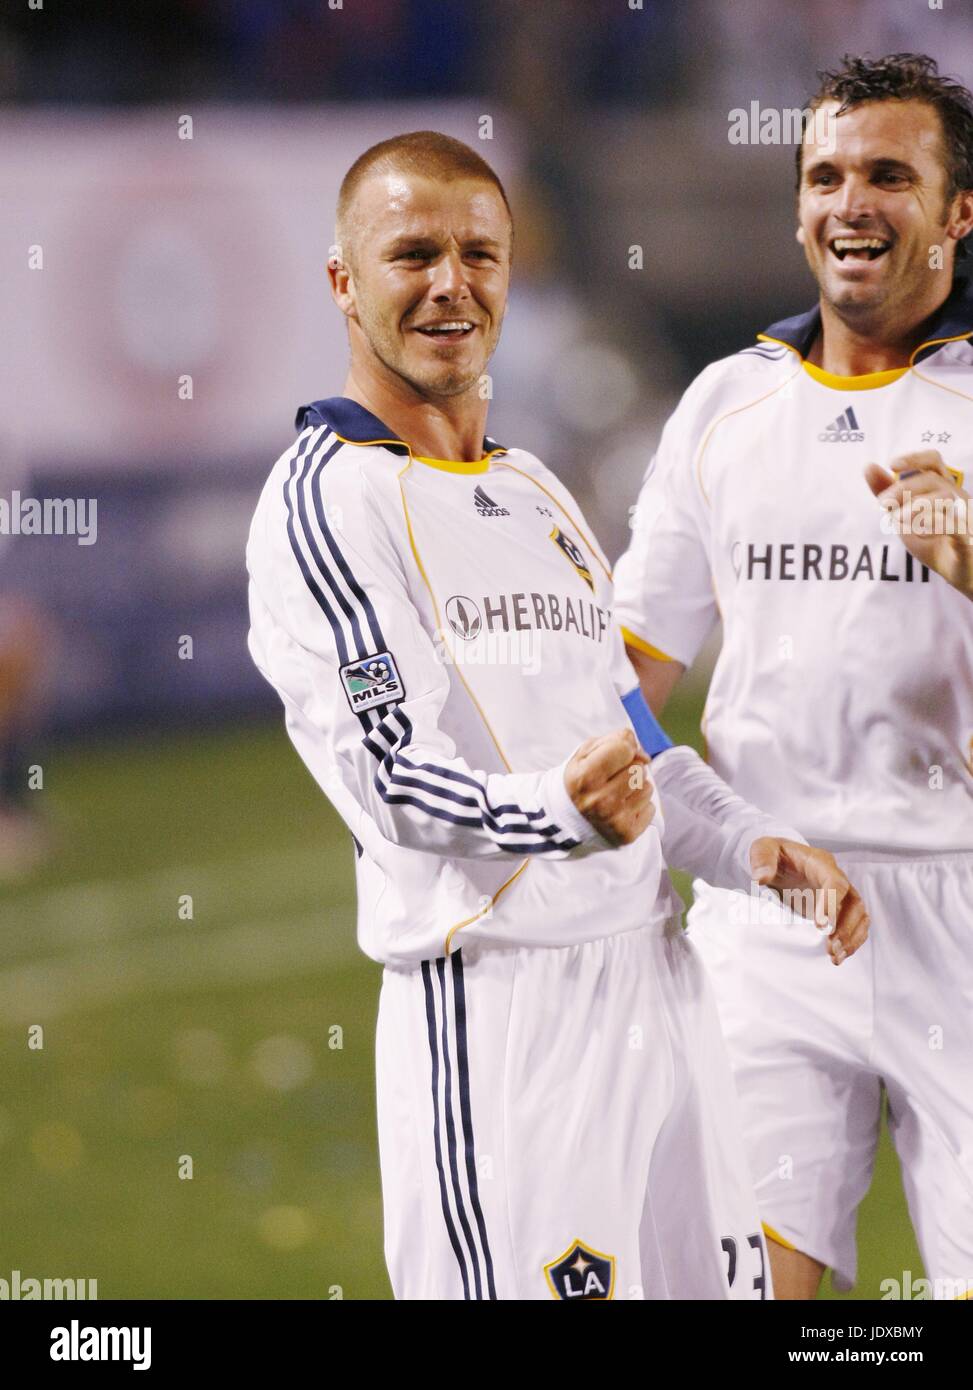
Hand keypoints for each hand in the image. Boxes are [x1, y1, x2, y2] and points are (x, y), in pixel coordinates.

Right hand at [565, 728, 653, 846]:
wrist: (566, 821)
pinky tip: (622, 809)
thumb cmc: (580, 781)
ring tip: (617, 793)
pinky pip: (651, 808)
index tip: (614, 754)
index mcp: (584, 777)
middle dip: (629, 768)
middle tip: (612, 778)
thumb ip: (614, 742)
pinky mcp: (627, 834)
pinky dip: (640, 806)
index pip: (624, 748)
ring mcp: (614, 820)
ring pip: (647, 787)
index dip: (623, 747)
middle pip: (638, 768)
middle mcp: (599, 800)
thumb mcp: (585, 754)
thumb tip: (644, 756)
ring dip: (636, 787)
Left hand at [749, 837, 869, 964]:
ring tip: (835, 956)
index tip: (820, 926)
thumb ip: (762, 860)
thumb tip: (760, 879)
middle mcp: (836, 878)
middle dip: (846, 927)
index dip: (832, 904)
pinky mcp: (838, 909)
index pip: (835, 882)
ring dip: (851, 937)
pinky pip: (855, 925)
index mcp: (820, 863)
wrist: (779, 860)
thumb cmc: (772, 854)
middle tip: (830, 947)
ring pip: (859, 916)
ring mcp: (839, 895)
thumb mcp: (762, 849)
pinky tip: (838, 956)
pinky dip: (851, 941)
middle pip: (854, 902)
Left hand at [865, 451, 972, 599]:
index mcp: (943, 490)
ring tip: (898, 519)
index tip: (892, 464)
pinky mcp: (969, 540)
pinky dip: (938, 524)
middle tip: (883, 503)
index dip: (914, 458)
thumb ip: (889, 495)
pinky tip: (920, 530)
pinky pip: (958, 527)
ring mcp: (967, 517)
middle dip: (903, 488)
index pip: (933, 462)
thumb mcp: (907, 518)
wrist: (965, 573)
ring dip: (917, 505)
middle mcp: (958, 498)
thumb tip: (868, 466)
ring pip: (946, 498)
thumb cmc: (937, 542)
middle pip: (932, 479)